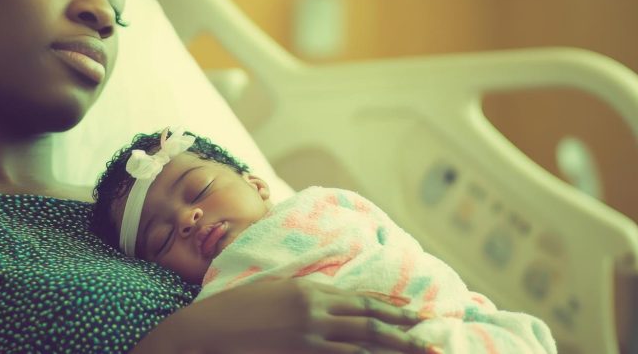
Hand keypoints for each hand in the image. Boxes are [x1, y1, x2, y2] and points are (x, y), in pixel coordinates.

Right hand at [136, 279, 442, 353]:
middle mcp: (315, 311)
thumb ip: (305, 293)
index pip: (363, 299)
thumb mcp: (274, 290)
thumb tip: (332, 297)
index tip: (418, 312)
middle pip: (372, 323)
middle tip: (434, 339)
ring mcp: (309, 337)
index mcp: (310, 290)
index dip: (394, 307)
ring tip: (423, 353)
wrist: (203, 332)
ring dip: (395, 351)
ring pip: (364, 346)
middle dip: (406, 332)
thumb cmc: (234, 311)